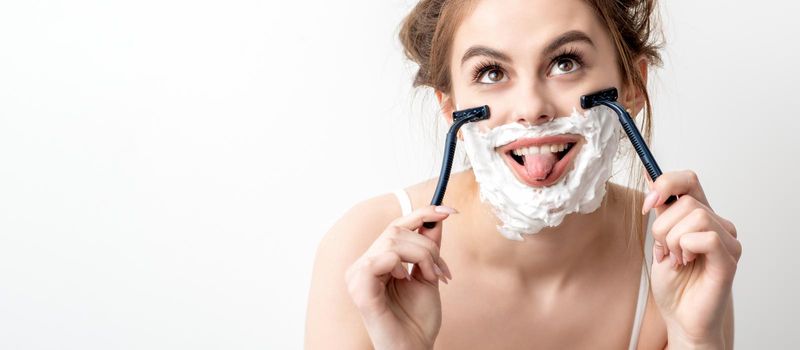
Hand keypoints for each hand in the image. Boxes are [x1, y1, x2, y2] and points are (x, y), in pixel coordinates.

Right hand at [345, 205, 454, 349]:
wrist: (414, 349)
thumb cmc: (417, 320)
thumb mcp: (428, 275)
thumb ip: (429, 248)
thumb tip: (436, 218)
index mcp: (377, 261)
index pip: (395, 227)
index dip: (422, 213)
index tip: (449, 210)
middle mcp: (363, 265)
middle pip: (396, 231)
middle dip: (427, 246)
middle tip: (442, 271)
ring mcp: (358, 276)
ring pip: (393, 242)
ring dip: (422, 256)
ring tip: (432, 278)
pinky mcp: (359, 289)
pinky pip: (381, 258)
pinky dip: (401, 265)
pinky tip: (407, 280)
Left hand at [642, 170, 741, 346]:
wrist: (680, 317)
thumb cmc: (673, 283)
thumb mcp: (659, 239)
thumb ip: (660, 211)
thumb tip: (649, 177)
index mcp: (699, 216)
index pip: (688, 180)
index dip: (665, 184)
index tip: (647, 203)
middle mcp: (717, 224)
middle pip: (686, 200)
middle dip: (662, 226)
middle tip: (663, 250)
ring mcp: (726, 241)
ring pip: (695, 216)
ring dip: (673, 239)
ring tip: (676, 259)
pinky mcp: (728, 259)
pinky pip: (706, 237)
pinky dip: (686, 247)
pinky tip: (686, 262)